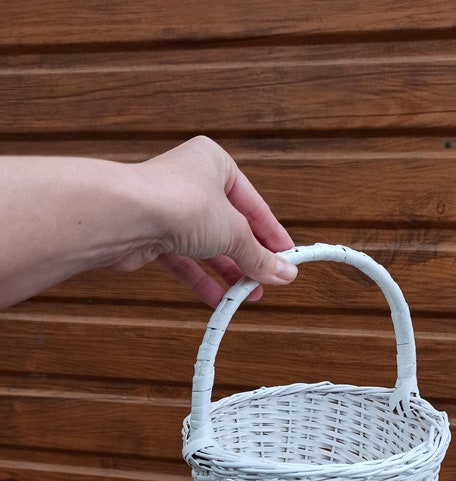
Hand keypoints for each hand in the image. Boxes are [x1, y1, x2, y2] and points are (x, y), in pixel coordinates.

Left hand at [122, 136, 297, 305]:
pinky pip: (184, 260)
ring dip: (228, 271)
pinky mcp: (151, 236)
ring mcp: (169, 210)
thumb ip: (259, 256)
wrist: (126, 216)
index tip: (286, 258)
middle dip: (249, 257)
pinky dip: (202, 279)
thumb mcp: (234, 232)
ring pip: (206, 245)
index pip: (253, 204)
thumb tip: (285, 274)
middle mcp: (190, 182)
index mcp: (214, 164)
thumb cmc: (178, 202)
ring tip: (248, 294)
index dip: (271, 235)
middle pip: (229, 226)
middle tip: (268, 280)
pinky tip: (218, 299)